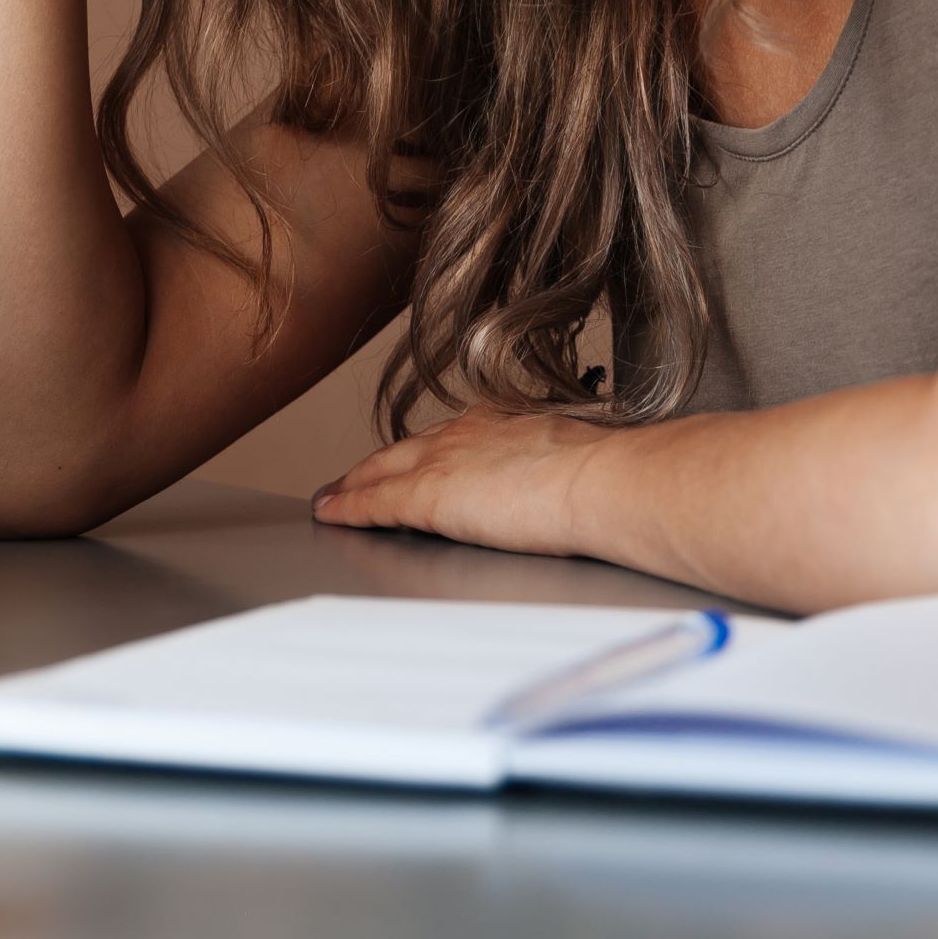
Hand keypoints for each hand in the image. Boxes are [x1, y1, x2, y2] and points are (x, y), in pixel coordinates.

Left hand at [309, 406, 617, 558]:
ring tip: (332, 498)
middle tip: (349, 480)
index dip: (421, 453)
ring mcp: (443, 462)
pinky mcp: (428, 495)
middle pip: (403, 450)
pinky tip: (330, 515)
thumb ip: (551, 468)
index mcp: (500, 424)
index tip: (411, 462)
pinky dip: (348, 509)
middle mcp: (464, 433)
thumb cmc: (606, 476)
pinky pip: (375, 502)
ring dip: (352, 486)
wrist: (604, 480)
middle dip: (374, 466)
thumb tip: (566, 483)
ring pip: (380, 472)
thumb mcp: (570, 460)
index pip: (446, 440)